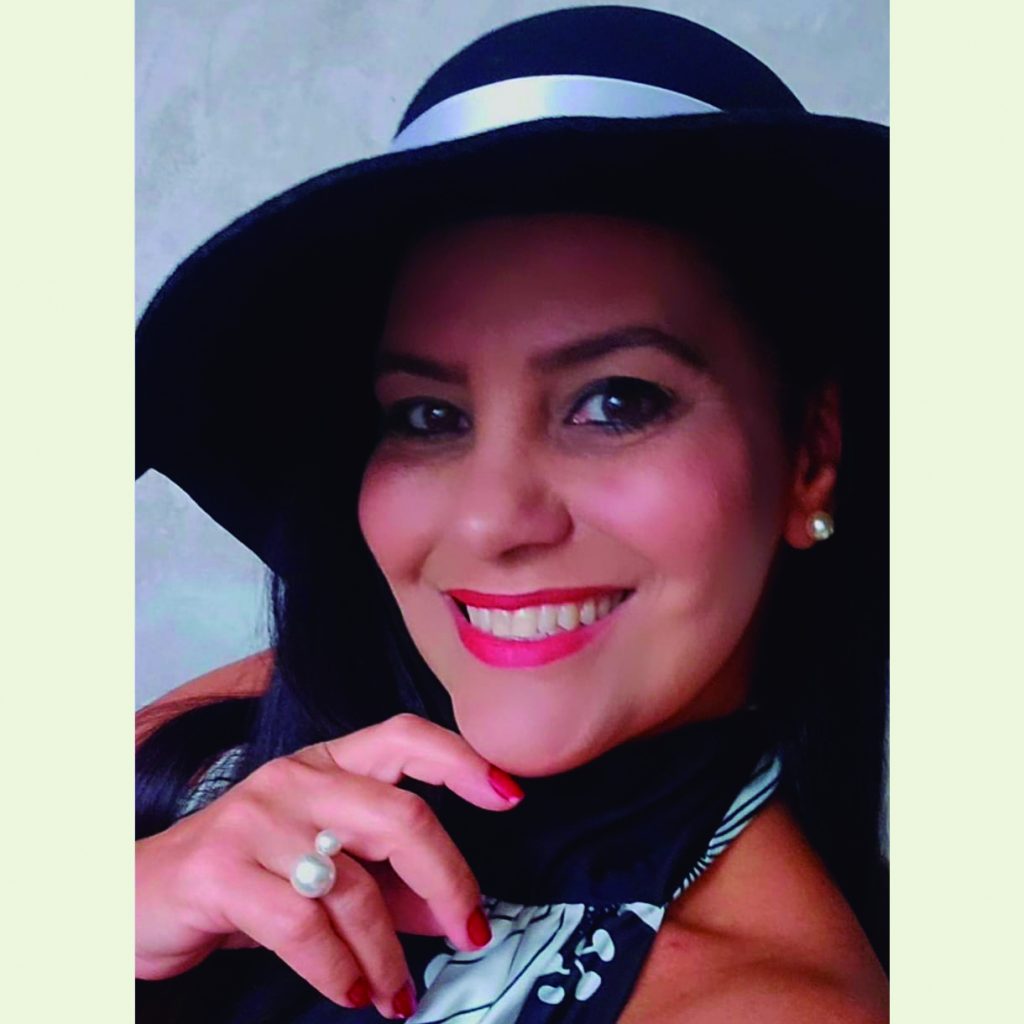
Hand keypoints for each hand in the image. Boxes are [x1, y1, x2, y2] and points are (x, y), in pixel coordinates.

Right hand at [136, 713, 522, 1017]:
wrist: (136, 901)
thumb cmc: (245, 880)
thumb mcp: (321, 871)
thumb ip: (388, 883)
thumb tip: (453, 910)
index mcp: (326, 763)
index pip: (405, 736)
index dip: (463, 760)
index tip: (510, 798)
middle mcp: (296, 779)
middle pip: (400, 816)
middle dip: (448, 881)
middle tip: (471, 932)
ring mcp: (256, 820)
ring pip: (354, 886)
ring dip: (389, 953)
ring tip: (397, 995)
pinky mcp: (221, 870)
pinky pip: (303, 926)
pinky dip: (338, 969)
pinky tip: (351, 993)